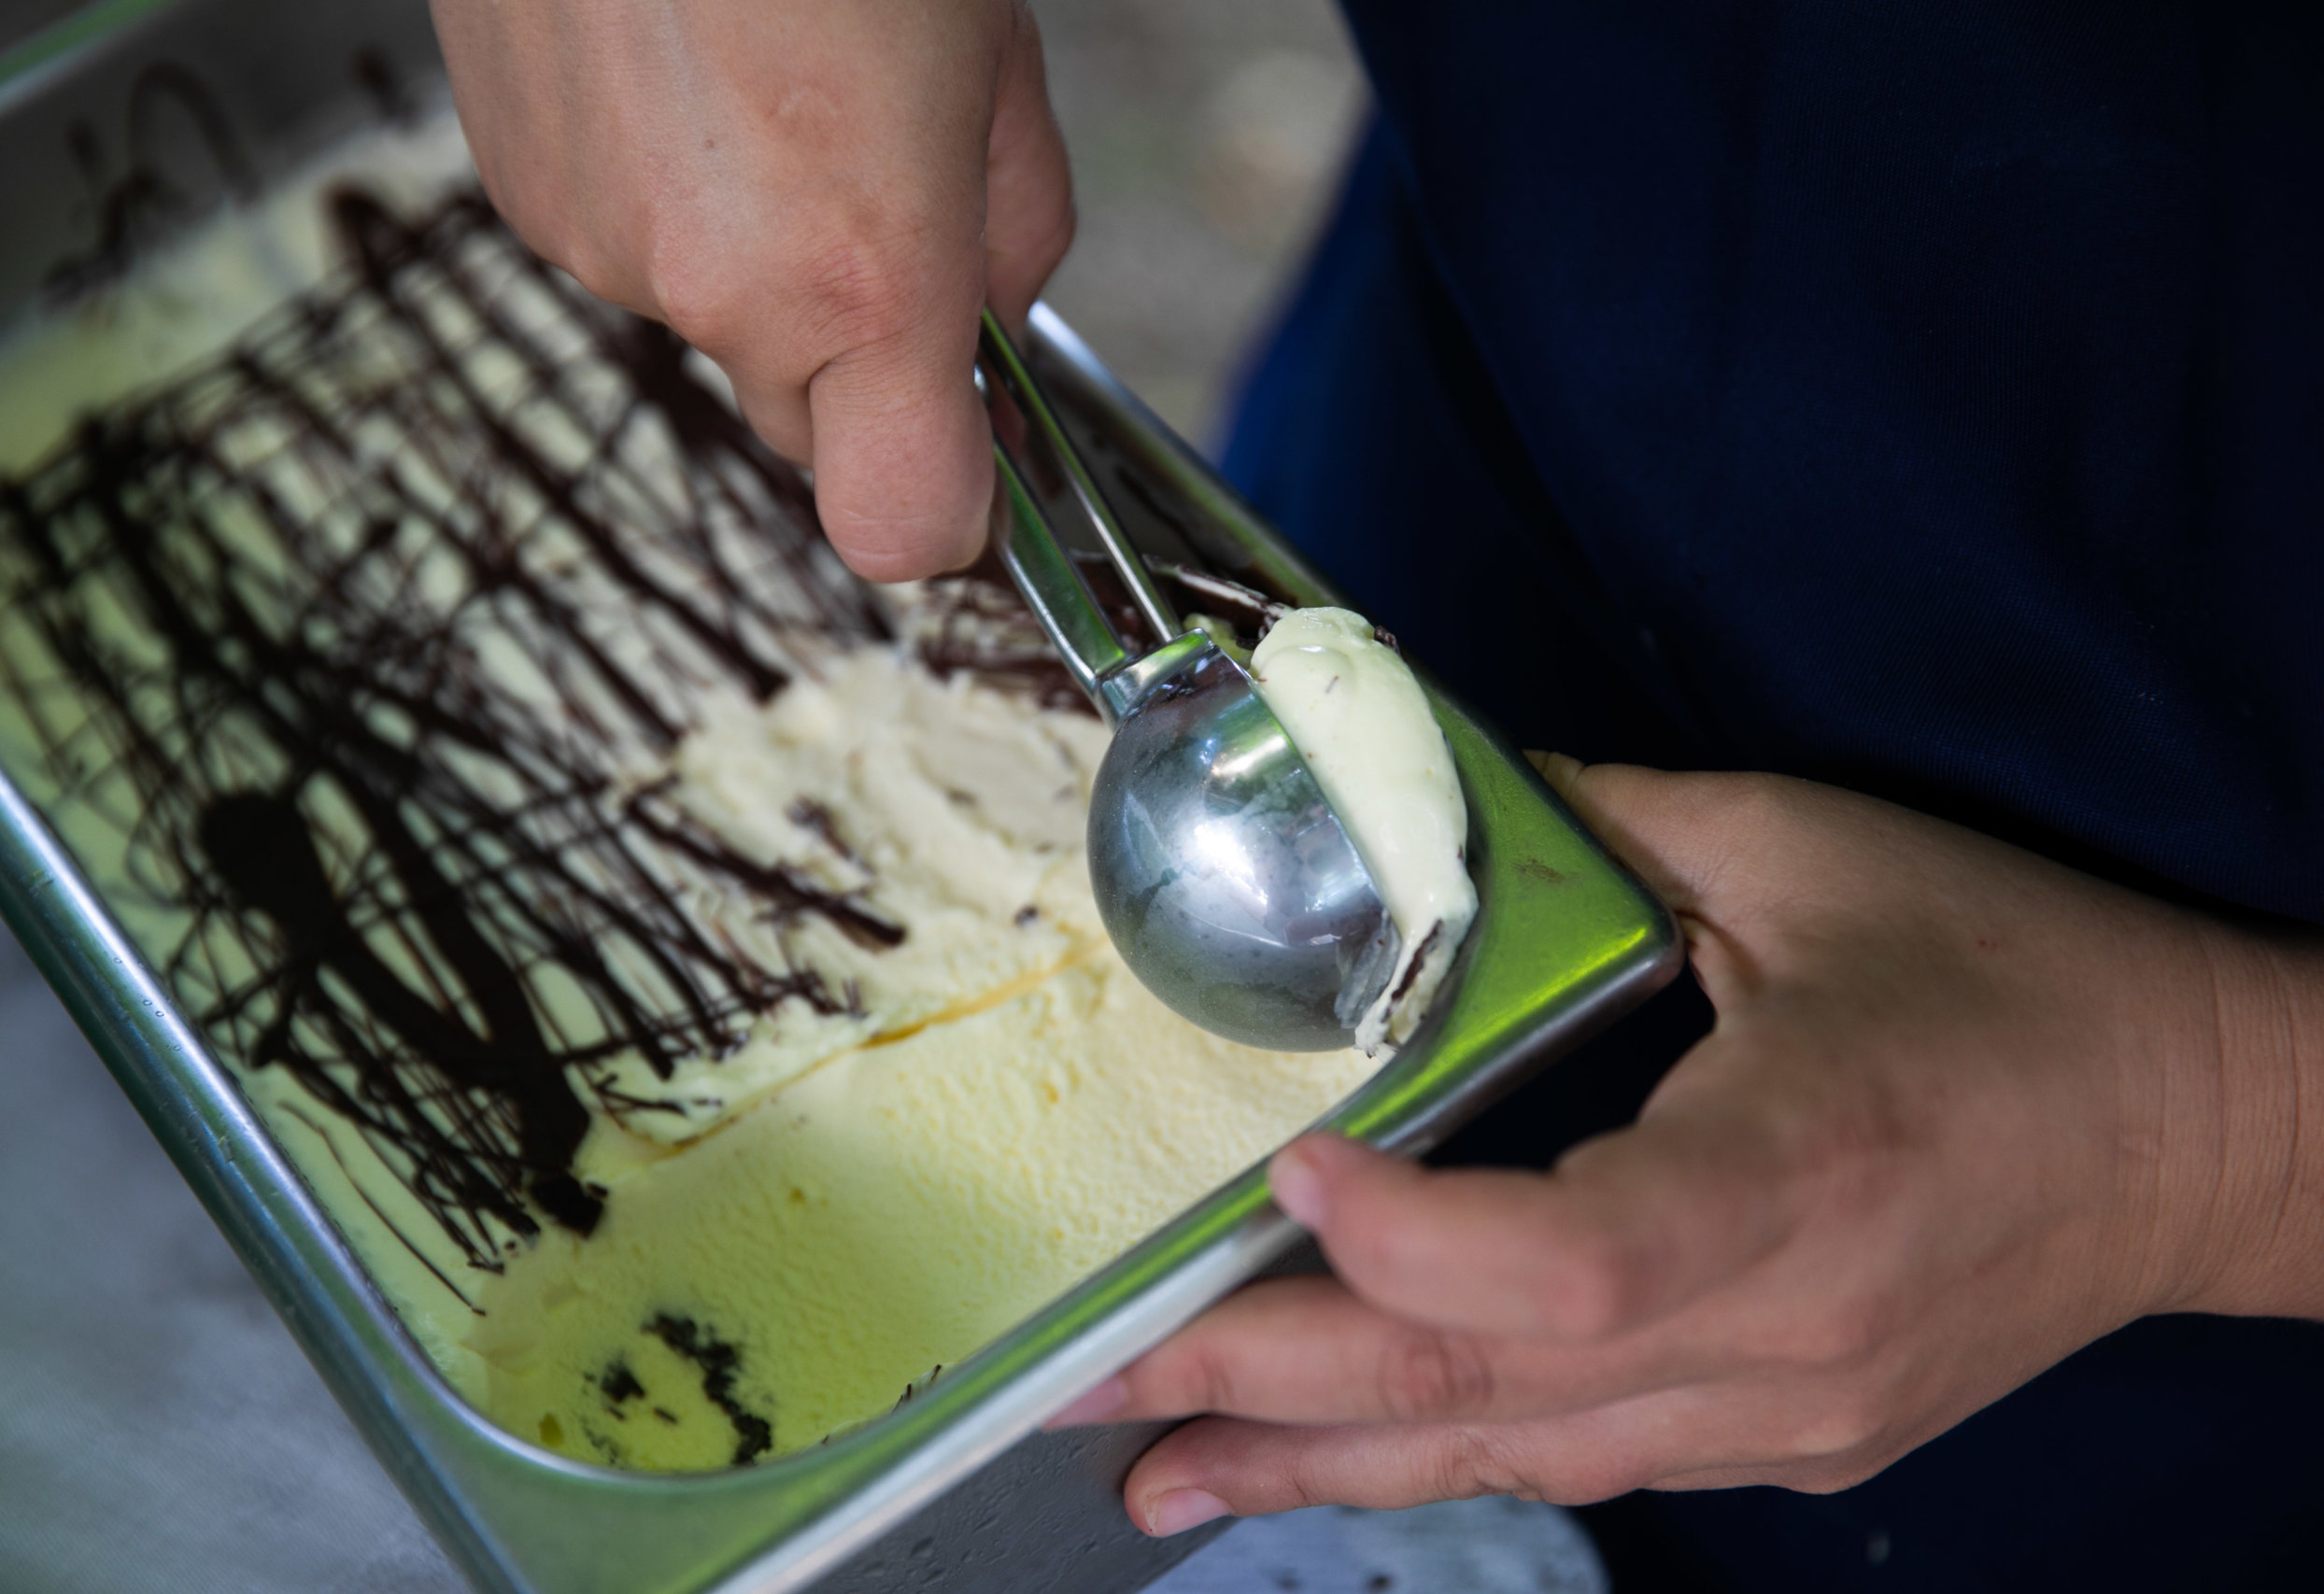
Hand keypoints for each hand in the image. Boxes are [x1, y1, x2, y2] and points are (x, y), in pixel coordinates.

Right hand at [429, 0, 1072, 578]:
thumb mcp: (991, 54)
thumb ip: (1011, 229)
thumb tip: (995, 327)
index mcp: (861, 270)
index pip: (900, 528)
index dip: (950, 512)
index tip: (977, 464)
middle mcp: (712, 288)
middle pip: (805, 428)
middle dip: (859, 357)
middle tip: (885, 203)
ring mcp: (596, 243)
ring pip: (710, 324)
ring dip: (753, 258)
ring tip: (768, 92)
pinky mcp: (516, 190)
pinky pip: (624, 246)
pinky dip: (665, 196)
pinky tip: (680, 76)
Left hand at [1054, 757, 2323, 1534]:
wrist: (2198, 1139)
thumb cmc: (2014, 971)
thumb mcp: (1811, 850)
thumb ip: (1600, 829)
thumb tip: (1415, 802)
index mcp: (1804, 1163)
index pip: (1571, 1258)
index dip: (1410, 1240)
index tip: (1287, 1171)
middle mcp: (1784, 1328)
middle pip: (1492, 1386)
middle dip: (1273, 1384)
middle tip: (1097, 1383)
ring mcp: (1784, 1412)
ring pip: (1515, 1456)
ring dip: (1317, 1467)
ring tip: (1154, 1477)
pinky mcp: (1784, 1439)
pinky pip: (1577, 1463)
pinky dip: (1432, 1463)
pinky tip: (1322, 1473)